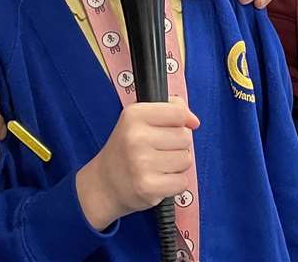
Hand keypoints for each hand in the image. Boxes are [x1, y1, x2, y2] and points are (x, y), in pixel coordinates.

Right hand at [76, 99, 199, 229]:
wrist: (104, 183)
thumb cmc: (126, 149)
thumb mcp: (138, 119)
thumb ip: (168, 110)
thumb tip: (194, 121)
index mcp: (134, 115)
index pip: (178, 113)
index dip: (183, 121)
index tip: (177, 127)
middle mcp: (136, 137)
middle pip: (185, 137)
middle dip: (178, 145)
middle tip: (158, 151)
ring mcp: (141, 163)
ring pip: (186, 159)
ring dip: (177, 165)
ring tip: (157, 166)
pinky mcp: (148, 187)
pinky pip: (182, 181)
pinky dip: (175, 183)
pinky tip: (159, 180)